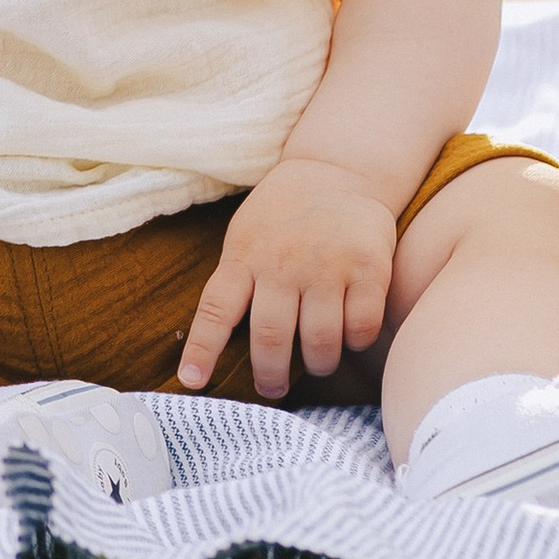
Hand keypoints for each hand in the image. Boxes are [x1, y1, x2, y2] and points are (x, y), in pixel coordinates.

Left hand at [176, 159, 397, 399]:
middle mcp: (282, 263)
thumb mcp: (247, 237)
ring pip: (320, 343)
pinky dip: (355, 342)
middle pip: (271, 338)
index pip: (216, 309)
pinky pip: (361, 328)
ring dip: (318, 365)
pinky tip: (350, 335)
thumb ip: (239, 281)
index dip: (202, 350)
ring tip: (317, 363)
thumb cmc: (285, 218)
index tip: (191, 382)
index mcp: (245, 256)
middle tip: (273, 388)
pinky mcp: (368, 267)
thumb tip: (222, 345)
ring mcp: (326, 265)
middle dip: (271, 375)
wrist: (338, 170)